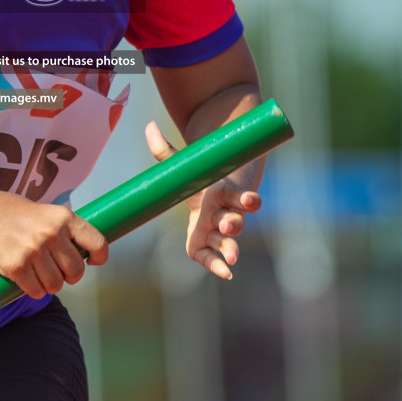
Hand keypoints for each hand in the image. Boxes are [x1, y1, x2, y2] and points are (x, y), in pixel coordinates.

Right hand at [0, 189, 108, 300]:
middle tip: (57, 271)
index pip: (97, 242)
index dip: (99, 256)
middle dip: (69, 276)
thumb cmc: (10, 213)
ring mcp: (34, 251)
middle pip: (76, 270)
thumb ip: (61, 229)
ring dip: (50, 286)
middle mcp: (52, 234)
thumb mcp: (44, 212)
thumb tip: (81, 250)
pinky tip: (28, 283)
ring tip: (39, 276)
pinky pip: (36, 291)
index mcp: (63, 217)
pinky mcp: (16, 267)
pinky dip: (34, 291)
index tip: (93, 261)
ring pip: (56, 285)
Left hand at [145, 121, 262, 280]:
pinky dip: (219, 265)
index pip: (237, 197)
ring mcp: (219, 231)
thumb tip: (148, 126)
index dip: (247, 200)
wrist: (215, 193)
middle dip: (233, 222)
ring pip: (229, 239)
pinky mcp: (210, 244)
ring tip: (232, 258)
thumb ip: (164, 150)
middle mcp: (225, 213)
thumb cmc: (202, 178)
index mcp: (222, 192)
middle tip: (230, 223)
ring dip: (231, 247)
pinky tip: (226, 273)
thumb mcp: (185, 165)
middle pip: (234, 220)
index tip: (253, 199)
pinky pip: (214, 256)